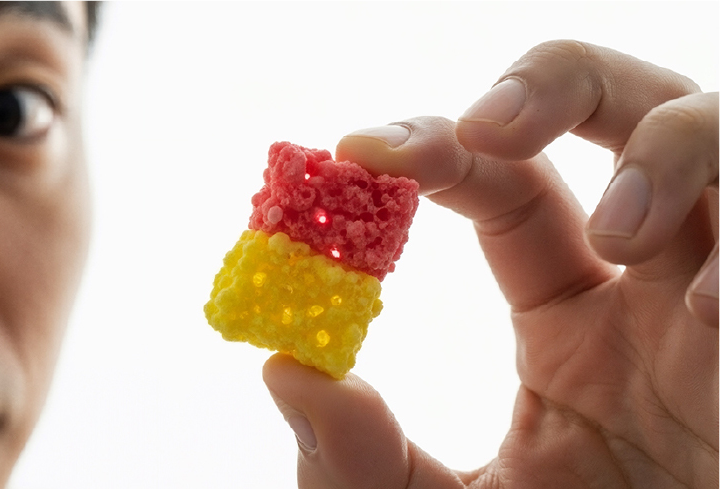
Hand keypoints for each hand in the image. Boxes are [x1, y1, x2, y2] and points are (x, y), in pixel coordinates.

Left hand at [264, 40, 717, 487]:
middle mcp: (658, 289)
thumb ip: (357, 459)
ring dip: (674, 149)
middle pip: (626, 112)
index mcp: (569, 315)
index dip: (436, 150)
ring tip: (618, 232)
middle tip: (482, 127)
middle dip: (559, 84)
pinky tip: (717, 311)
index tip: (354, 151)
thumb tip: (283, 366)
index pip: (506, 185)